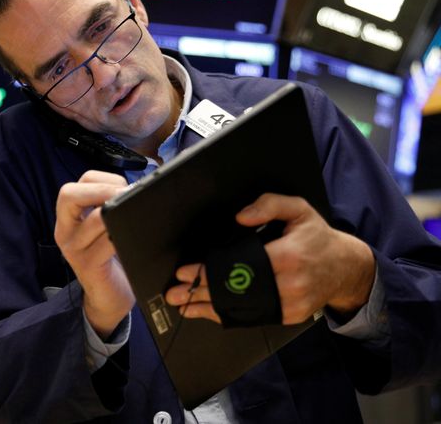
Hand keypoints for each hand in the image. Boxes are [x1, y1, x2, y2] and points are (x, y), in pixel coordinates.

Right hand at [55, 170, 134, 338]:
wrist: (107, 299)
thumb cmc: (110, 260)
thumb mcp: (103, 231)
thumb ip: (109, 209)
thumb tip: (138, 187)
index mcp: (68, 218)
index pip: (75, 185)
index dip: (102, 179)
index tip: (124, 188)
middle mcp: (64, 231)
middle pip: (69, 194)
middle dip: (103, 189)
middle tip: (127, 196)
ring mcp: (73, 249)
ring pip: (95, 218)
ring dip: (120, 212)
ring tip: (136, 215)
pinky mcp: (88, 266)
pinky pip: (107, 242)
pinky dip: (123, 235)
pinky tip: (134, 236)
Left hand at [166, 193, 374, 324]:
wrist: (346, 267)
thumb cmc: (316, 236)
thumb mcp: (298, 209)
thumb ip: (269, 205)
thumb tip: (240, 217)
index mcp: (288, 255)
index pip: (239, 266)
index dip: (209, 271)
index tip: (186, 272)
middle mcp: (289, 283)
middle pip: (236, 291)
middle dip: (201, 293)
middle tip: (175, 293)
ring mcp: (290, 303)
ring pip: (243, 309)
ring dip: (210, 309)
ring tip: (185, 307)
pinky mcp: (290, 315)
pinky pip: (255, 316)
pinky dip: (230, 314)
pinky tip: (210, 313)